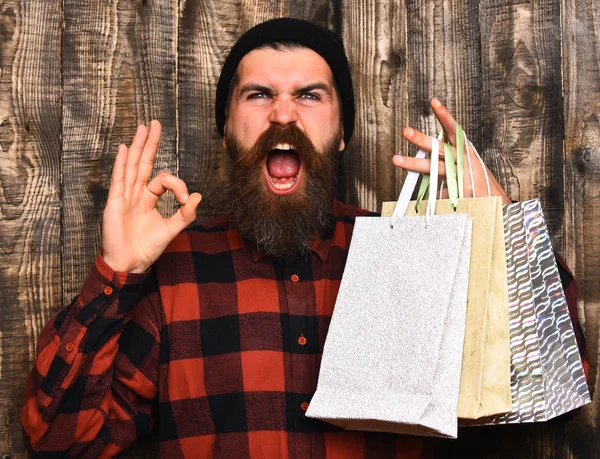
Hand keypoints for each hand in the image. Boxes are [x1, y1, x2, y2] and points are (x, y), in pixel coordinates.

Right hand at [102, 120, 201, 272]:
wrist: (130, 263)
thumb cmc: (147, 248)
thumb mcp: (171, 229)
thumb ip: (185, 214)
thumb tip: (199, 196)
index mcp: (148, 199)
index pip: (163, 180)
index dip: (178, 186)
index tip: (185, 201)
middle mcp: (136, 193)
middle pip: (144, 163)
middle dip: (150, 143)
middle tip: (155, 123)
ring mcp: (124, 196)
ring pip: (133, 166)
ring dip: (138, 146)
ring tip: (143, 127)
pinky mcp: (116, 203)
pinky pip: (119, 180)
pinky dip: (122, 164)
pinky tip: (125, 148)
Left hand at [393, 98, 510, 204]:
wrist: (498, 204)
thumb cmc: (479, 185)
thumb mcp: (465, 169)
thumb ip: (446, 163)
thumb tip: (425, 164)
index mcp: (465, 152)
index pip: (454, 131)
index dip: (444, 116)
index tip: (434, 102)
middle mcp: (465, 161)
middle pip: (440, 148)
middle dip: (422, 139)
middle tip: (406, 131)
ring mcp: (463, 177)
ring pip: (434, 169)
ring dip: (414, 164)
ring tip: (397, 159)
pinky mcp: (461, 193)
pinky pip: (438, 193)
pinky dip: (433, 197)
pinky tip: (427, 202)